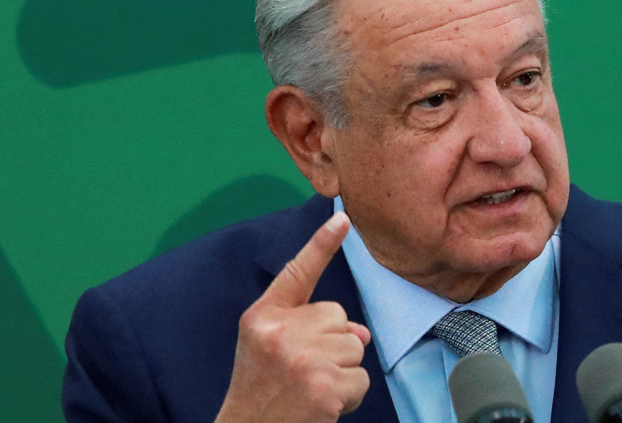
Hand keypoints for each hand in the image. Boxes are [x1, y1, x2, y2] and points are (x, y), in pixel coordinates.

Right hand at [215, 212, 371, 422]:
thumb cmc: (260, 387)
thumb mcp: (267, 345)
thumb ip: (309, 327)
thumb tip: (360, 333)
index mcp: (263, 317)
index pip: (297, 273)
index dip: (322, 244)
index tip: (343, 218)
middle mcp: (281, 333)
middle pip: (339, 318)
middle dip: (332, 343)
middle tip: (303, 370)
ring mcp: (303, 361)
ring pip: (354, 347)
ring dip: (342, 372)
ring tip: (311, 388)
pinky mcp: (324, 389)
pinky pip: (361, 379)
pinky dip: (349, 396)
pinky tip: (323, 405)